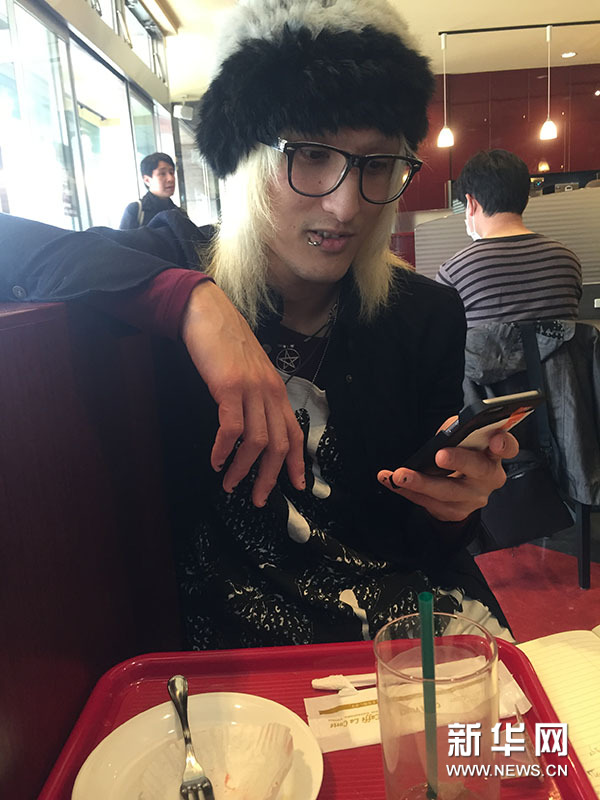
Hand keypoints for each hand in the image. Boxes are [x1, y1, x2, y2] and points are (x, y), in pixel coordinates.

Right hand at [181, 281, 304, 506]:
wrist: (208, 313)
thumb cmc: (226, 344)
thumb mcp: (250, 373)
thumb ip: (257, 398)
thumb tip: (254, 429)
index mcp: (277, 391)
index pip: (294, 433)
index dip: (298, 463)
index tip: (297, 487)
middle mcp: (270, 392)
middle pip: (279, 445)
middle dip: (269, 478)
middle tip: (257, 499)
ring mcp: (251, 389)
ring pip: (256, 442)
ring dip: (243, 470)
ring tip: (230, 485)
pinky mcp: (229, 386)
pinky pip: (231, 428)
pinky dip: (225, 450)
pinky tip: (216, 460)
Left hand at [377, 425, 518, 521]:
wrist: (459, 486)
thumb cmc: (462, 453)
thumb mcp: (462, 437)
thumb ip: (457, 430)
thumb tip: (446, 432)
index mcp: (494, 454)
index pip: (507, 448)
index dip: (504, 443)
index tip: (494, 439)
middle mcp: (488, 478)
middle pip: (478, 470)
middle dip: (459, 461)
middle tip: (440, 455)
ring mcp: (472, 498)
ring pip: (447, 492)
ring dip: (420, 483)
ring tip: (399, 475)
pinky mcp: (454, 512)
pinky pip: (427, 503)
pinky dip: (405, 490)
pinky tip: (389, 480)